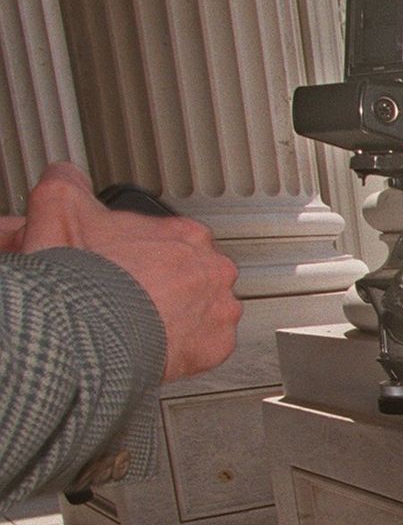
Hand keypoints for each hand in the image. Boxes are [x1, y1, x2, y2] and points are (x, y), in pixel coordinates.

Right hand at [13, 163, 240, 380]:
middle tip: (132, 297)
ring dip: (178, 316)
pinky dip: (185, 347)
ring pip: (203, 311)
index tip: (127, 266)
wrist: (91, 334)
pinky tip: (158, 344)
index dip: (144, 255)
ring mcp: (220, 309)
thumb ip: (68, 185)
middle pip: (192, 276)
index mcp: (186, 234)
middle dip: (165, 286)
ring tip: (143, 324)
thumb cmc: (82, 278)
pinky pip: (206, 346)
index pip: (173, 241)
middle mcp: (213, 269)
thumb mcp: (60, 208)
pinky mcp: (218, 346)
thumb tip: (66, 177)